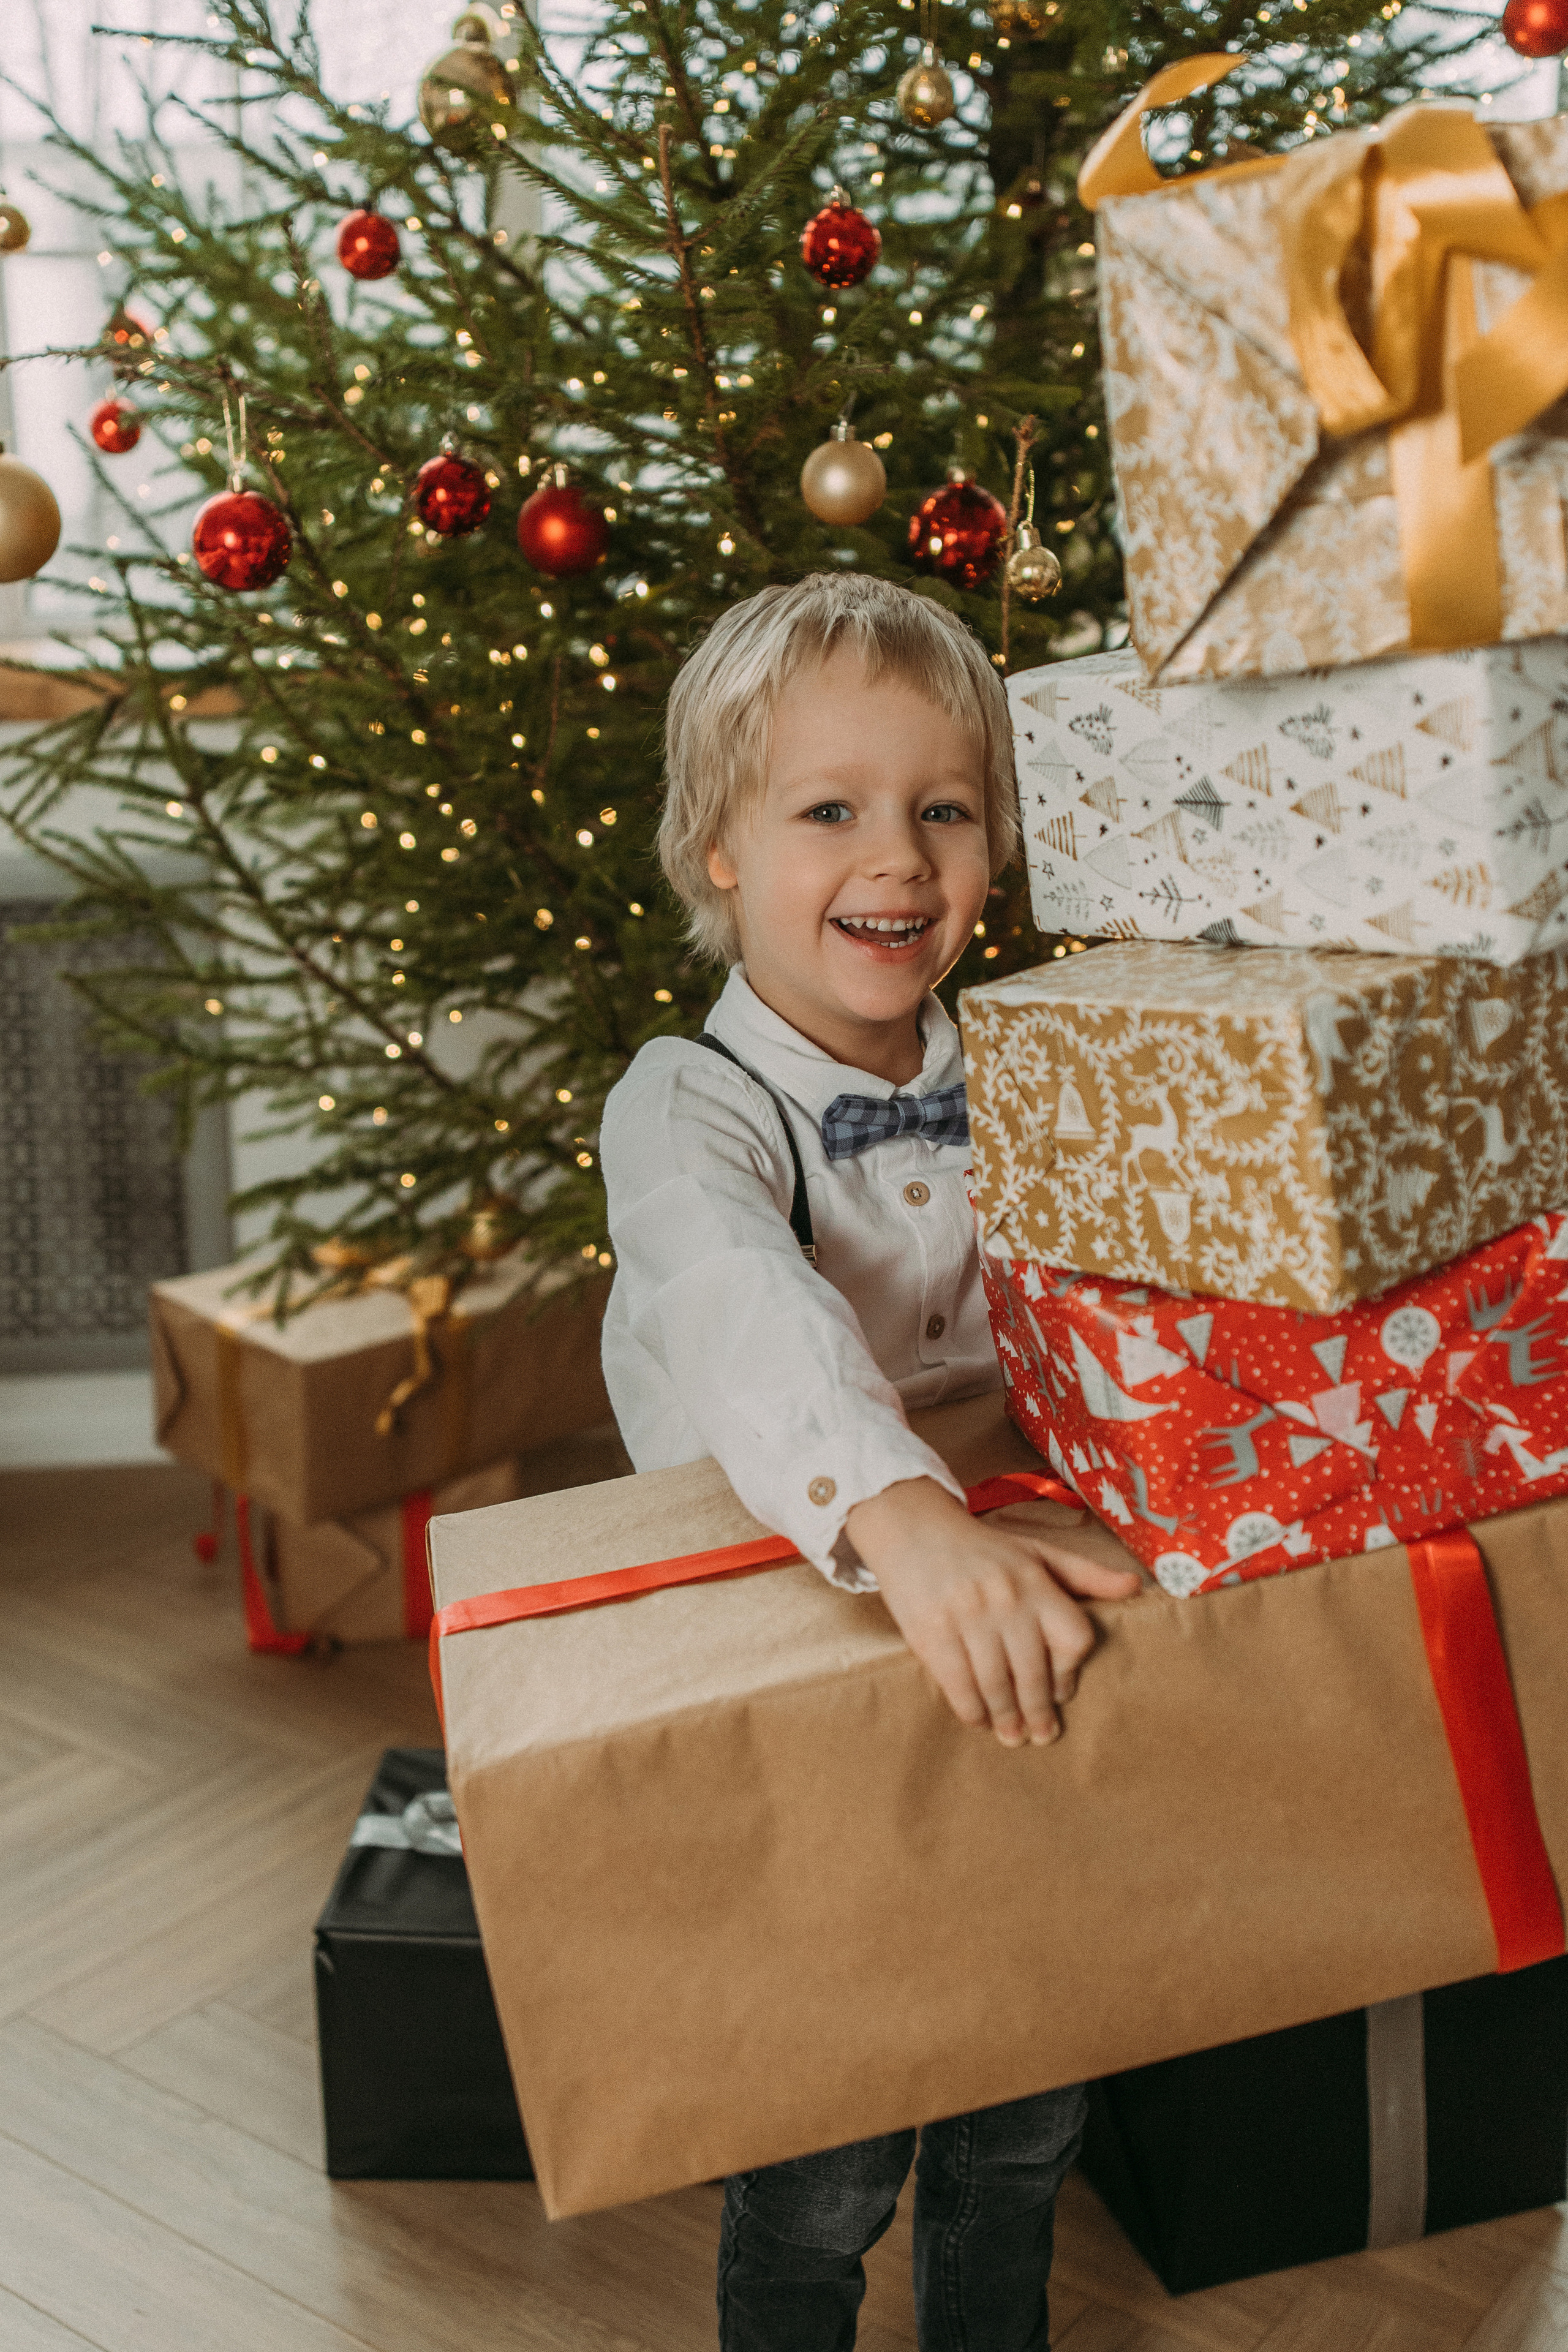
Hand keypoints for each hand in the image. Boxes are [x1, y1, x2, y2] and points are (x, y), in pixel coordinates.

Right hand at [844, 1477, 1141, 1747]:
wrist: (914, 1528)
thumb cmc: (983, 1548)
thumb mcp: (1037, 1552)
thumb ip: (1085, 1574)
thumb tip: (1135, 1587)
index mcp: (1036, 1581)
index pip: (1072, 1639)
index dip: (1069, 1674)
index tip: (1062, 1695)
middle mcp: (1006, 1599)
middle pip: (1034, 1672)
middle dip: (1038, 1712)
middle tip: (1042, 1736)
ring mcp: (966, 1617)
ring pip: (996, 1684)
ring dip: (1006, 1718)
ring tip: (1012, 1737)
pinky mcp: (931, 1633)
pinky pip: (958, 1685)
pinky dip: (971, 1709)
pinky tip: (978, 1718)